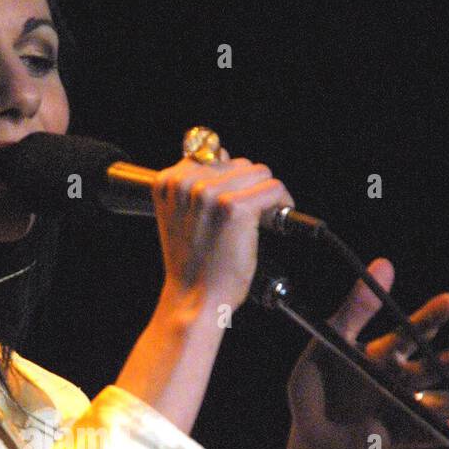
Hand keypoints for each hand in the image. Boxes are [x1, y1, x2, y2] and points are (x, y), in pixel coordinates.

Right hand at [151, 148, 294, 311]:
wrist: (193, 298)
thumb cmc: (191, 264)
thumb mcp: (179, 216)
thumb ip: (194, 184)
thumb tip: (221, 149)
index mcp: (167, 181)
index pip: (212, 155)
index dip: (229, 180)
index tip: (233, 202)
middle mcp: (186, 183)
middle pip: (238, 163)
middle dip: (247, 188)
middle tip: (245, 219)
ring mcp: (210, 193)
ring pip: (259, 172)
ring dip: (264, 195)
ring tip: (257, 221)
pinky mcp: (235, 207)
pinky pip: (273, 189)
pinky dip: (281, 203)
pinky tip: (273, 221)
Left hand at [286, 257, 448, 448]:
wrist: (308, 437)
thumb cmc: (312, 386)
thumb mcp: (328, 343)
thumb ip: (355, 310)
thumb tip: (385, 263)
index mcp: (381, 355)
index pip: (410, 332)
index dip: (430, 317)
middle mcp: (397, 380)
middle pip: (431, 366)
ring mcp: (401, 408)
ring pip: (437, 400)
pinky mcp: (399, 435)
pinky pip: (425, 435)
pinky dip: (445, 432)